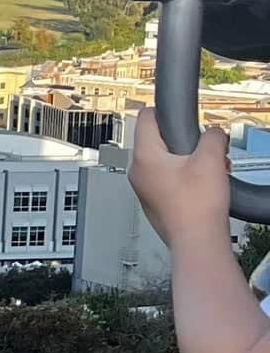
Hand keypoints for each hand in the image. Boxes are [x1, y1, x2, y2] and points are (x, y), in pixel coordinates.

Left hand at [127, 108, 230, 244]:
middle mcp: (138, 171)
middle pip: (157, 141)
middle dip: (185, 142)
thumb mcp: (212, 159)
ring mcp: (143, 188)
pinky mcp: (154, 201)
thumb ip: (213, 136)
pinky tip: (204, 186)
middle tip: (204, 149)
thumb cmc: (198, 205)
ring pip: (165, 162)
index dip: (163, 111)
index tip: (177, 113)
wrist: (197, 241)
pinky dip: (185, 178)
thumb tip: (214, 132)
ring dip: (189, 161)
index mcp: (144, 156)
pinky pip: (167, 180)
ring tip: (211, 170)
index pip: (145, 118)